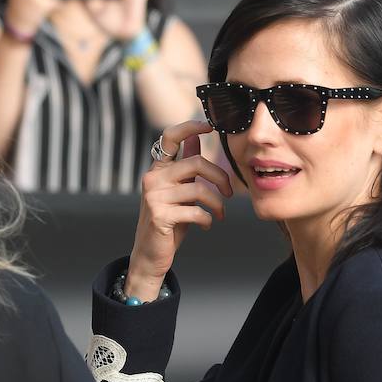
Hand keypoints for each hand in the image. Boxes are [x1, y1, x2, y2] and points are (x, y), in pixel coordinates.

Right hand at [126, 120, 233, 299]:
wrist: (150, 254)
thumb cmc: (169, 221)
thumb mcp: (178, 191)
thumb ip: (185, 166)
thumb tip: (197, 138)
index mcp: (158, 169)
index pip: (170, 137)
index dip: (190, 127)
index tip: (209, 126)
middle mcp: (153, 178)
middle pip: (196, 162)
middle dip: (220, 177)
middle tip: (230, 193)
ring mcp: (154, 196)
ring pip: (199, 189)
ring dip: (217, 204)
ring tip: (220, 214)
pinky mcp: (160, 215)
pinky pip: (195, 211)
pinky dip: (207, 219)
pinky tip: (207, 225)